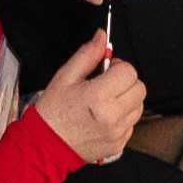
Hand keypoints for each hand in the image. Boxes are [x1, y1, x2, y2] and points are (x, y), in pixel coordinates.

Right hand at [35, 30, 147, 163]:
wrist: (44, 145)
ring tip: (104, 103)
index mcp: (99, 96)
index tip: (106, 70)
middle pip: (139, 87)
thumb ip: (87, 56)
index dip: (117, 67)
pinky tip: (103, 117)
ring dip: (126, 99)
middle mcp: (112, 115)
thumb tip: (101, 37)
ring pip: (139, 104)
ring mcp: (118, 130)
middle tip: (105, 85)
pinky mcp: (120, 142)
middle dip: (124, 82)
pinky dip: (122, 116)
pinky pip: (132, 122)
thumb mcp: (64, 78)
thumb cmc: (52, 112)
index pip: (129, 71)